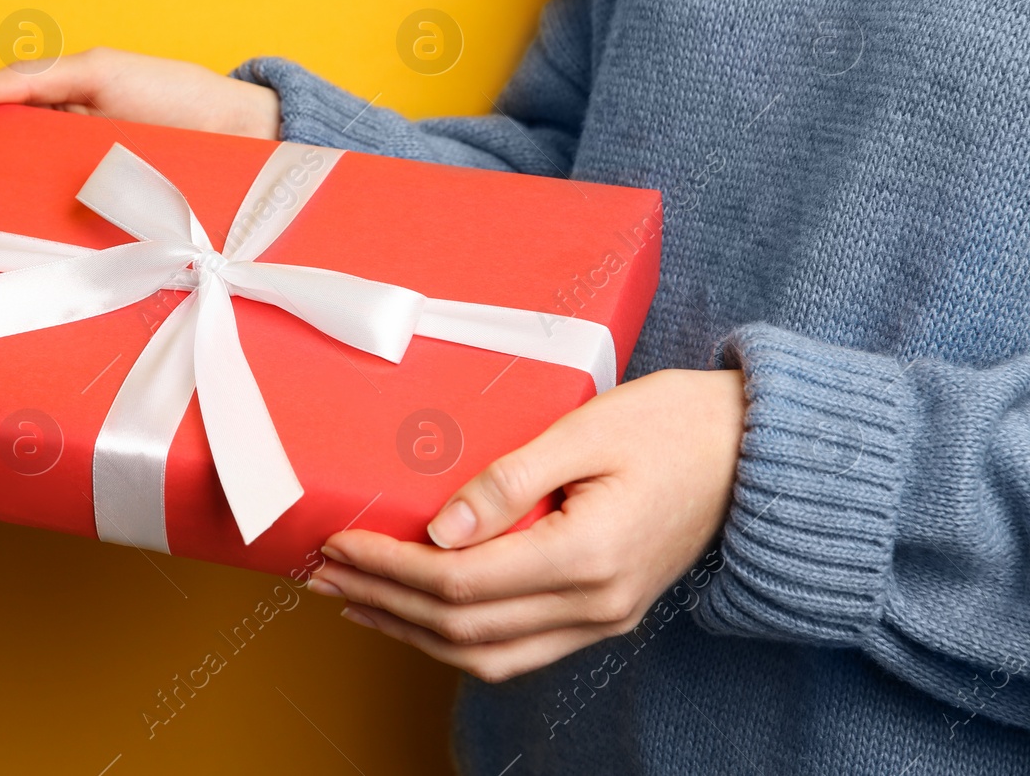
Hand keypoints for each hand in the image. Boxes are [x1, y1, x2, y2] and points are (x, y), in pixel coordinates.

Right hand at [0, 47, 280, 250]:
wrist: (245, 140)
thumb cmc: (176, 96)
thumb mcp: (102, 72)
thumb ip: (31, 78)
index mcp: (43, 115)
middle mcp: (48, 160)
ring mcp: (70, 200)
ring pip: (3, 215)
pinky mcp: (97, 237)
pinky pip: (48, 247)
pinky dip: (12, 260)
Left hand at [307, 368, 745, 681]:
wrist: (755, 451)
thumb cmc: (675, 424)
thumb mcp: (588, 430)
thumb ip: (510, 479)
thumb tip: (439, 527)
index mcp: (588, 556)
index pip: (460, 581)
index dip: (389, 567)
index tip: (339, 542)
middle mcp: (595, 604)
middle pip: (461, 627)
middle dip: (383, 600)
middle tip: (323, 572)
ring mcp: (602, 618)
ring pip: (486, 653)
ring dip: (411, 631)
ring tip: (353, 601)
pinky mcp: (603, 613)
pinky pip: (517, 649)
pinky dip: (457, 640)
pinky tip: (419, 618)